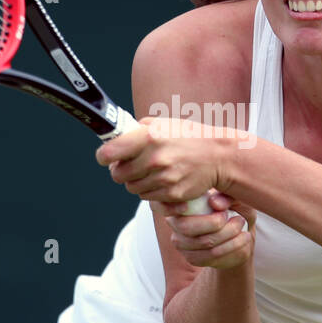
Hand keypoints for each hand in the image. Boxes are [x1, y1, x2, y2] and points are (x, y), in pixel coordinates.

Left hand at [95, 117, 226, 204]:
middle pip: (117, 175)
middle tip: (130, 164)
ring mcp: (163, 178)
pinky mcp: (171, 194)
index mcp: (148, 137)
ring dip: (137, 181)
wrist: (218, 156)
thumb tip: (114, 139)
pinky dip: (151, 191)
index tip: (105, 156)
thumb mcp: (162, 124)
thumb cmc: (187, 137)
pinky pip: (148, 198)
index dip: (103, 156)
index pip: (109, 153)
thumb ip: (136, 130)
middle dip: (121, 170)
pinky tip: (162, 179)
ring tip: (151, 170)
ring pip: (132, 188)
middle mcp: (154, 159)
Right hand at [164, 191, 256, 269]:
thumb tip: (214, 203)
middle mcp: (175, 223)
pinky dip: (231, 247)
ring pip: (205, 243)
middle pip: (189, 228)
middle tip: (239, 220)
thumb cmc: (233, 208)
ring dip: (229, 237)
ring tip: (243, 229)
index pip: (178, 209)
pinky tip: (242, 239)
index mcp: (180, 203)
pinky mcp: (192, 258)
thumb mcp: (235, 198)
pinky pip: (212, 256)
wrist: (238, 232)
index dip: (198, 214)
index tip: (225, 214)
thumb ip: (227, 197)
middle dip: (218, 225)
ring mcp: (181, 243)